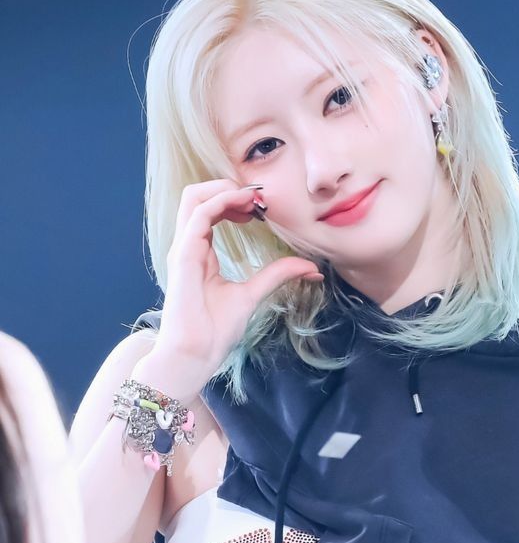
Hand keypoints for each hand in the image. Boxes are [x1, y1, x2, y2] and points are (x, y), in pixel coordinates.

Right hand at [150, 179, 321, 394]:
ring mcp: (184, 249)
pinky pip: (199, 215)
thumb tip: (310, 267)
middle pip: (198, 195)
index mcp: (200, 252)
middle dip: (229, 187)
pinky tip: (245, 207)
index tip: (263, 208)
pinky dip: (222, 202)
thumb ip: (276, 275)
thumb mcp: (253, 294)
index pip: (211, 209)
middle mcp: (189, 246)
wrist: (195, 355)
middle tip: (260, 199)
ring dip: (225, 189)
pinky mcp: (184, 256)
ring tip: (253, 199)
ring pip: (194, 197)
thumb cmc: (214, 331)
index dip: (236, 200)